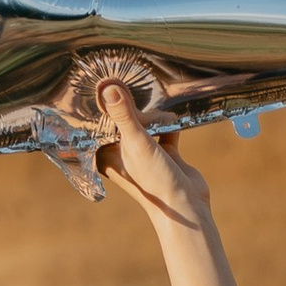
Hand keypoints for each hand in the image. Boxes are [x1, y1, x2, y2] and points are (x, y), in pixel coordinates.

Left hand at [94, 72, 212, 238]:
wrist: (187, 205)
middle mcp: (122, 153)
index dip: (102, 104)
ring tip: (159, 111)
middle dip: (133, 107)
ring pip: (144, 122)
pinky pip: (164, 129)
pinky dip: (169, 123)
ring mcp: (144, 152)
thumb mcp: (137, 143)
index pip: (98, 122)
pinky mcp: (165, 152)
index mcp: (107, 153)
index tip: (105, 81)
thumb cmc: (155, 181)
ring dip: (153, 116)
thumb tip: (108, 87)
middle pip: (123, 119)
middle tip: (134, 90)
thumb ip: (123, 115)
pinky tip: (173, 119)